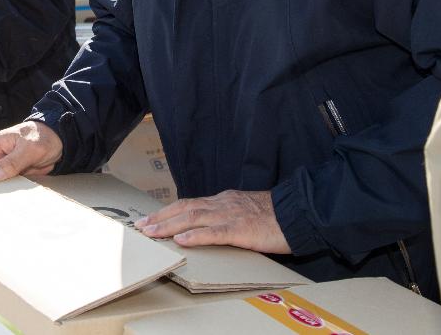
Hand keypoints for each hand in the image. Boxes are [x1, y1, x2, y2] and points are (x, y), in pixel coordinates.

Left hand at [134, 190, 290, 253]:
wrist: (298, 213)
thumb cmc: (275, 216)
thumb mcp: (246, 212)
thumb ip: (227, 217)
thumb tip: (210, 228)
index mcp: (223, 201)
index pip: (189, 204)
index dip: (168, 211)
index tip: (151, 219)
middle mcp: (222, 204)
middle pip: (185, 208)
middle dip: (160, 217)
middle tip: (141, 226)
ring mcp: (230, 215)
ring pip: (193, 217)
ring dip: (168, 225)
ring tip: (151, 232)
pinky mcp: (241, 230)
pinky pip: (214, 232)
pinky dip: (195, 235)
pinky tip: (180, 239)